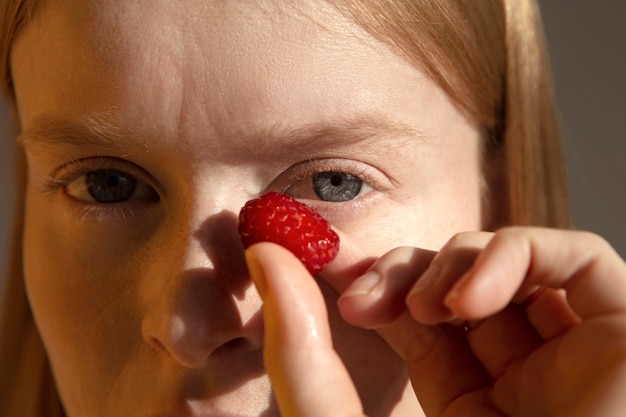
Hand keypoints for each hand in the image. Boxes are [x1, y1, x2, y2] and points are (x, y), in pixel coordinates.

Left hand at [245, 227, 625, 415]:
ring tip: (425, 306)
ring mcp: (579, 363)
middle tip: (364, 293)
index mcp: (473, 413)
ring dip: (458, 260)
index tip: (328, 268)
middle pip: (466, 285)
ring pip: (518, 263)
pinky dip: (518, 254)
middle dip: (409, 269)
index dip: (379, 284)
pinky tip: (469, 299)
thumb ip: (299, 349)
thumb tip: (264, 255)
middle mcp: (529, 384)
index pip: (424, 321)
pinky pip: (584, 259)